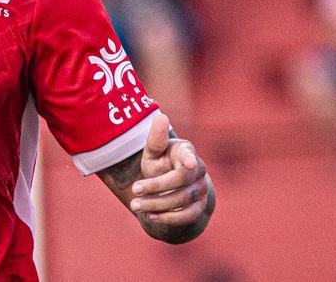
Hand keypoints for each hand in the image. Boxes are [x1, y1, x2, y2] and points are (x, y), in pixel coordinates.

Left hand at [129, 112, 210, 227]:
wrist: (170, 186)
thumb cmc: (160, 163)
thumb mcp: (153, 152)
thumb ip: (156, 139)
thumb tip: (161, 117)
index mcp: (186, 152)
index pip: (189, 155)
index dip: (190, 158)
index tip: (188, 162)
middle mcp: (198, 170)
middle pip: (180, 180)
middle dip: (155, 186)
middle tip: (134, 190)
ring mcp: (201, 189)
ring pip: (181, 199)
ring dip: (157, 204)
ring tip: (135, 205)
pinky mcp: (200, 207)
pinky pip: (187, 215)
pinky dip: (168, 217)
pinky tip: (150, 215)